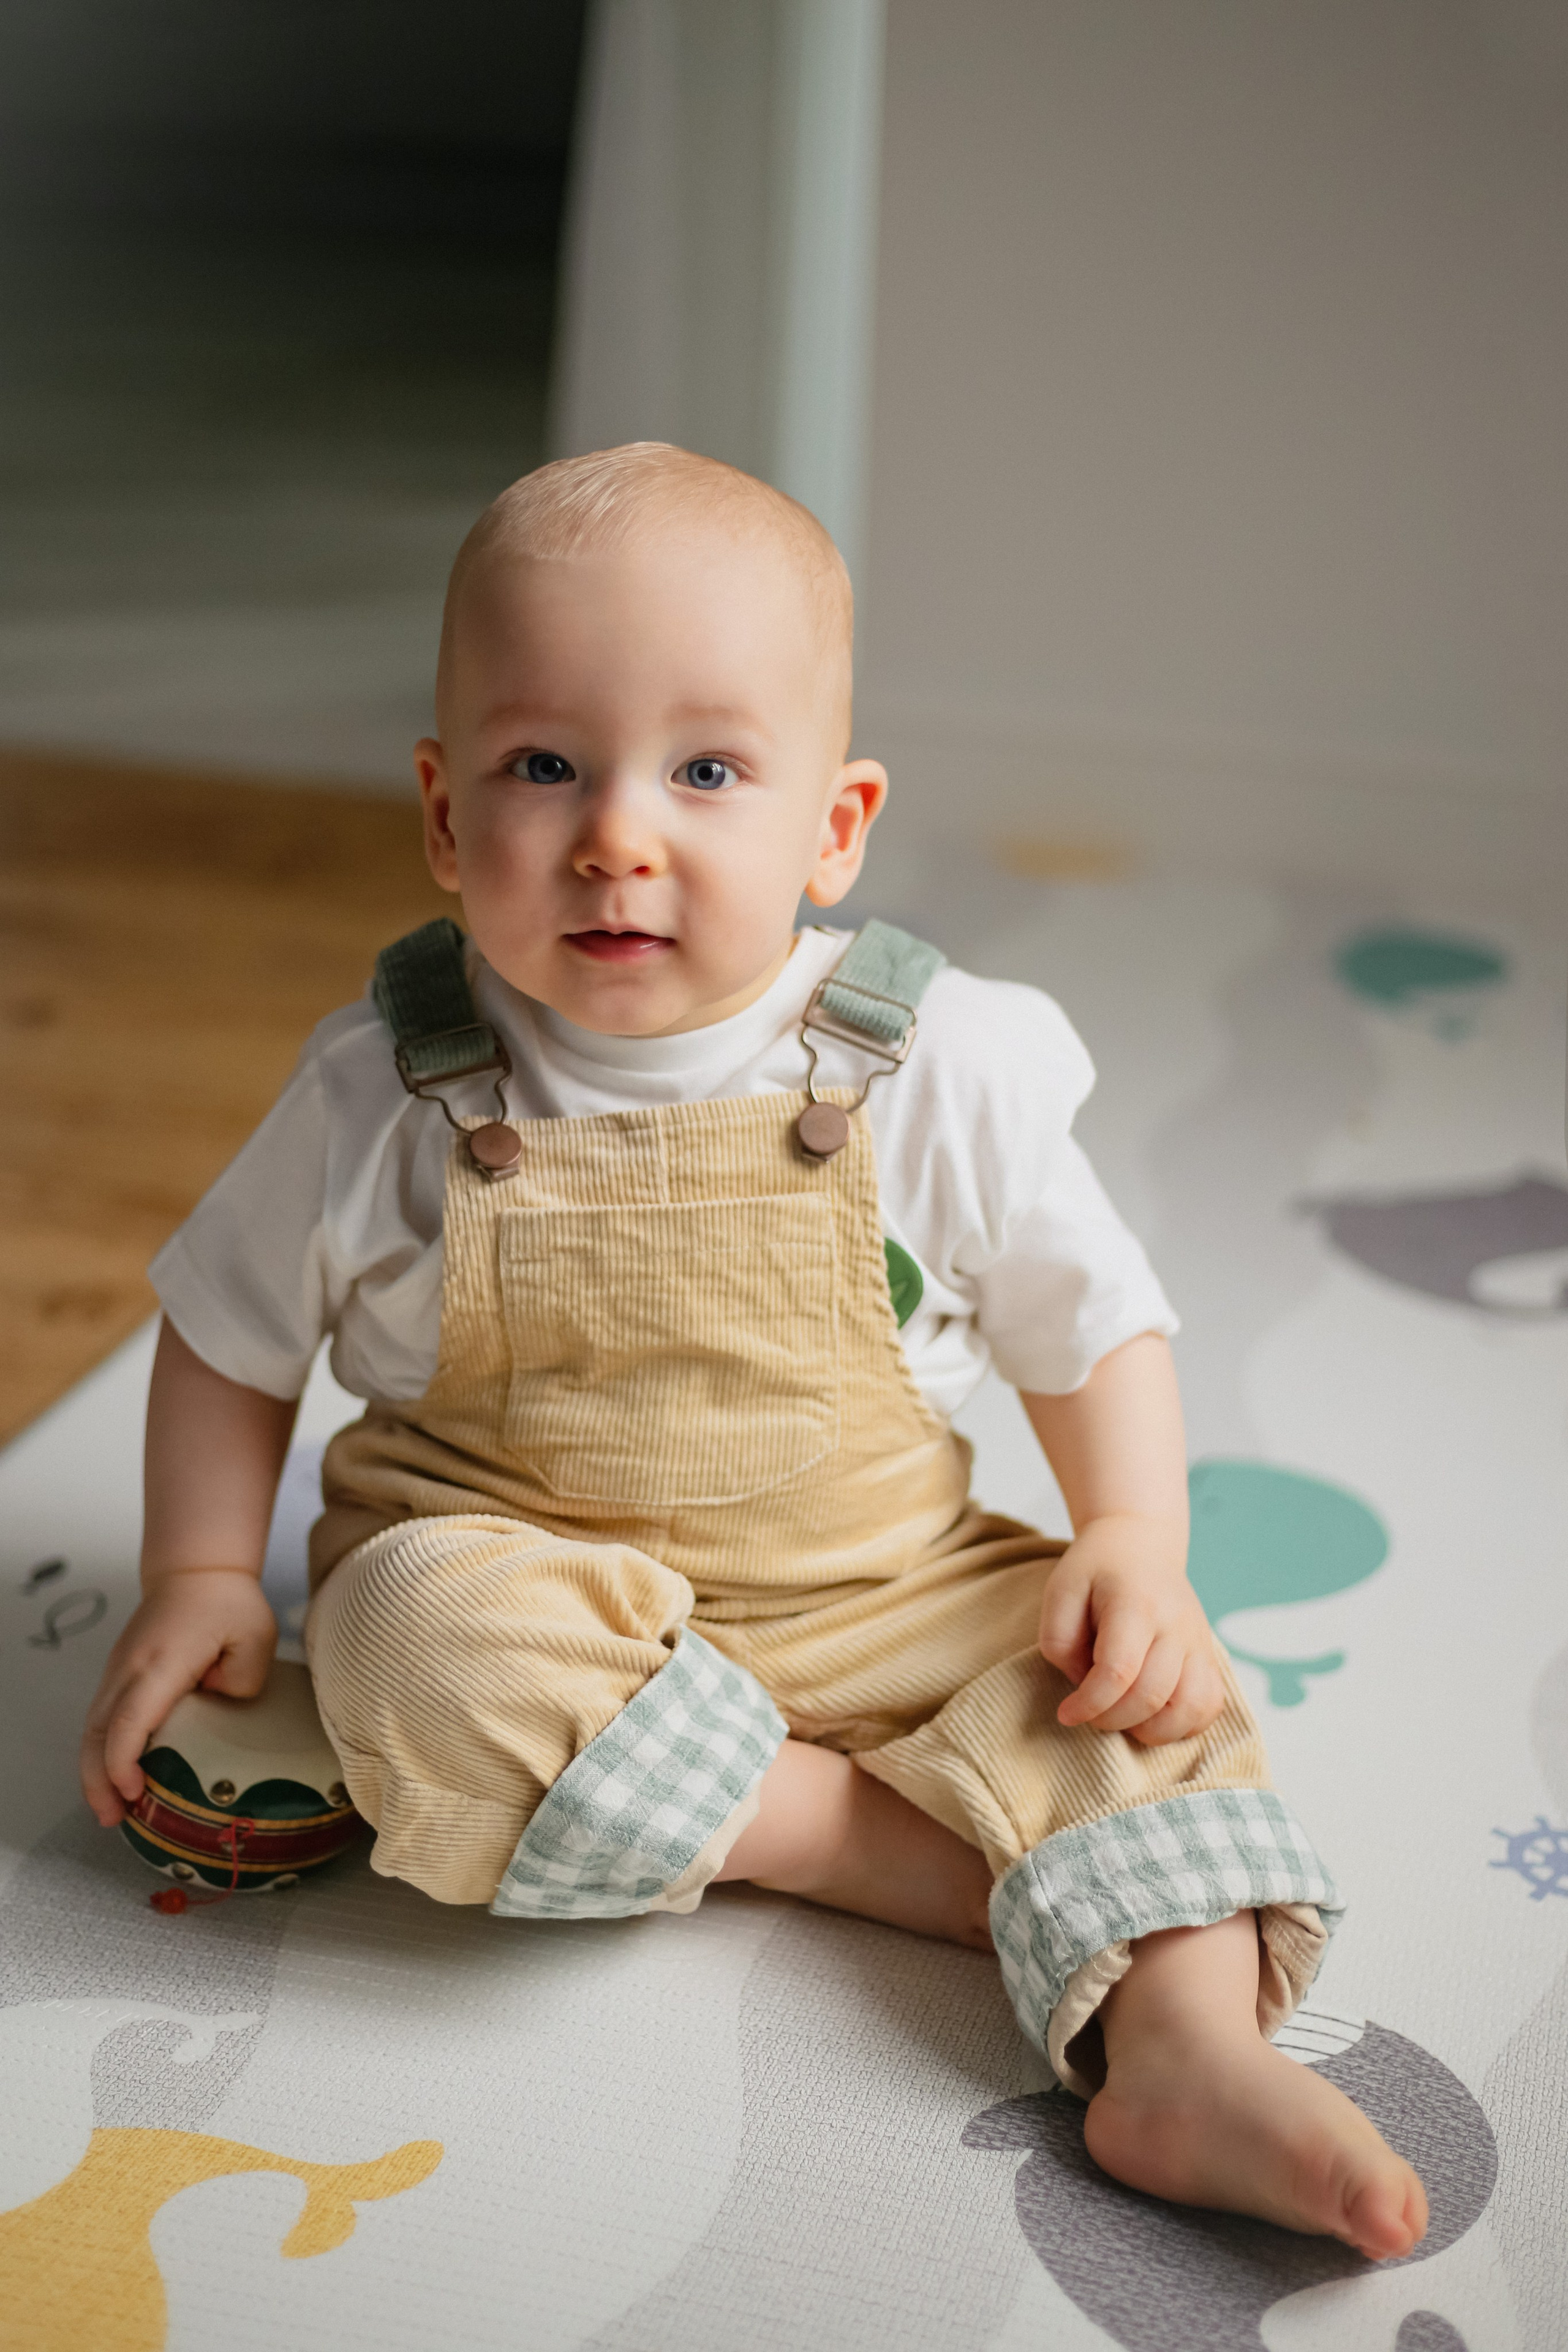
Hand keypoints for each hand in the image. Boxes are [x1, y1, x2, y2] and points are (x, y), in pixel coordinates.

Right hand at [80, 1569, 276, 1826]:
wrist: (195, 1571)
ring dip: (94, 1772)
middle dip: (98, 1781)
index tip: (134, 1792)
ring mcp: (118, 1672)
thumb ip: (244, 1681)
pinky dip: (100, 1752)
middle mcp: (129, 1670)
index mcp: (160, 1663)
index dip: (124, 1761)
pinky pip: (100, 1720)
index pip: (130, 1719)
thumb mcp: (255, 1638)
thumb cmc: (227, 1603)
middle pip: (97, 1733)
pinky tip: (113, 1778)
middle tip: (114, 1819)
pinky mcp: (118, 1676)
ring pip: (91, 1729)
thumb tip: (220, 1709)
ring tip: (111, 1812)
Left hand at [1038, 1514, 1224, 1745]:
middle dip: (1111, 1719)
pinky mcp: (1210, 1657)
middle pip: (1151, 1696)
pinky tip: (1153, 1716)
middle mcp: (1175, 1625)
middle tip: (1089, 1711)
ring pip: (1190, 1709)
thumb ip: (1059, 1640)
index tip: (1066, 1713)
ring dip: (1151, 1730)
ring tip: (1123, 1716)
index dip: (1090, 1703)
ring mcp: (1199, 1643)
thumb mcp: (1061, 1590)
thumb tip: (1082, 1682)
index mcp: (1136, 1604)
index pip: (1119, 1671)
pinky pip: (1209, 1707)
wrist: (1141, 1545)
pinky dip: (1183, 1725)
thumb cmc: (1096, 1570)